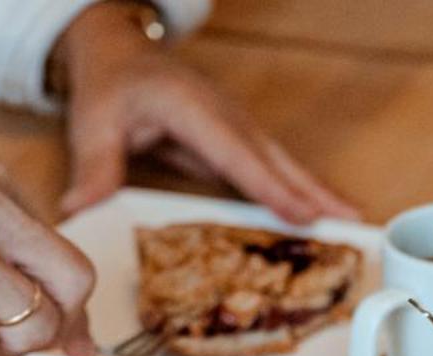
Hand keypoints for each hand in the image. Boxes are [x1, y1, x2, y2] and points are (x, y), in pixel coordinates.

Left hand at [53, 4, 355, 221]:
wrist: (119, 55)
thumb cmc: (110, 86)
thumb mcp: (92, 122)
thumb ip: (93, 168)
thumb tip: (79, 211)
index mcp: (190, 107)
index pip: (236, 153)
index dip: (271, 186)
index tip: (301, 214)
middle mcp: (224, 114)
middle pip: (274, 158)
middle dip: (314, 191)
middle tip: (351, 224)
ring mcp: (237, 125)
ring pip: (283, 163)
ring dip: (319, 192)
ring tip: (353, 223)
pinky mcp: (240, 141)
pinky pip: (275, 168)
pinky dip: (303, 190)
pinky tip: (324, 214)